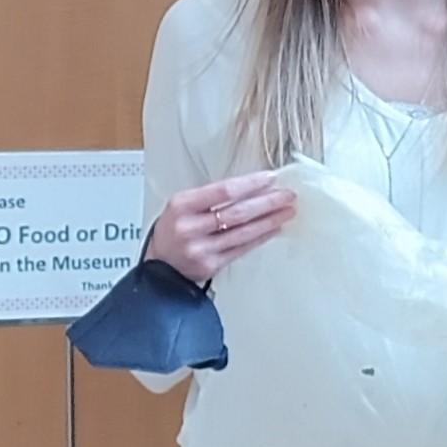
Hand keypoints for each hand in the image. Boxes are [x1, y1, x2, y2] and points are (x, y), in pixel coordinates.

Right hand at [145, 172, 294, 284]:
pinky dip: (261, 237)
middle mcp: (190, 227)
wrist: (158, 267)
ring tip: (287, 211)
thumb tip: (253, 187)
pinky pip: (242, 248)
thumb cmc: (174, 231)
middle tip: (288, 195)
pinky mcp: (210, 265)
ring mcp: (200, 248)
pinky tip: (273, 229)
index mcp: (182, 205)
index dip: (251, 184)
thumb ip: (212, 197)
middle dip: (267, 202)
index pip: (224, 190)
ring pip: (243, 231)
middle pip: (237, 211)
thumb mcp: (183, 206)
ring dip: (270, 220)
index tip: (271, 179)